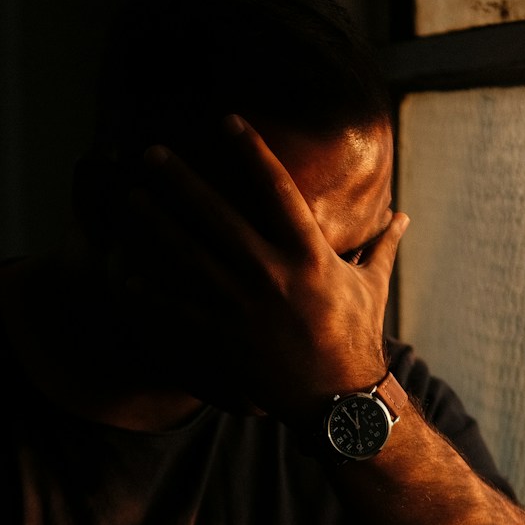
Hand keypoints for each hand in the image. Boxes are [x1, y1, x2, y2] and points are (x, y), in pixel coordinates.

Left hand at [115, 114, 408, 422]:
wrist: (337, 404)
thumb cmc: (355, 339)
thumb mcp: (372, 287)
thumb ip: (381, 246)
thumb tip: (404, 215)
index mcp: (309, 255)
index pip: (277, 190)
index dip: (251, 152)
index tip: (226, 120)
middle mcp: (272, 276)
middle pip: (216, 216)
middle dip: (180, 182)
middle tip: (150, 153)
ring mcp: (242, 309)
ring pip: (186, 257)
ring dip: (153, 225)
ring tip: (128, 200)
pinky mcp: (221, 340)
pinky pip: (174, 310)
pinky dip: (146, 291)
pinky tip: (120, 271)